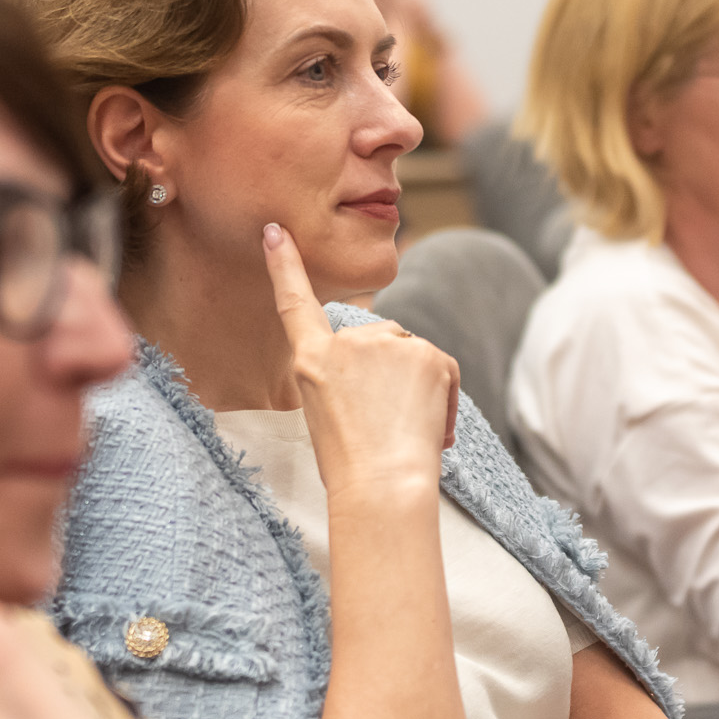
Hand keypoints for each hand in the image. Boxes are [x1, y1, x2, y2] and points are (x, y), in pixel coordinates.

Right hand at [263, 222, 457, 503]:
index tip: (277, 231)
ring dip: (413, 385)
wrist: (383, 486)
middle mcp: (348, 341)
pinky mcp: (428, 353)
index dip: (285, 265)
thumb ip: (342, 375)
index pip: (295, 302)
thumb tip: (381, 363)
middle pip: (377, 341)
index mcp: (311, 359)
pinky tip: (429, 427)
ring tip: (402, 430)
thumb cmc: (350, 466)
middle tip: (380, 421)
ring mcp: (389, 344)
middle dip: (386, 373)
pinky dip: (441, 396)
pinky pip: (439, 367)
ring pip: (409, 355)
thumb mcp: (324, 412)